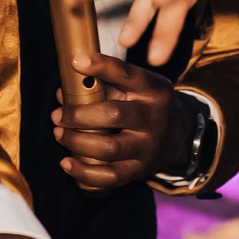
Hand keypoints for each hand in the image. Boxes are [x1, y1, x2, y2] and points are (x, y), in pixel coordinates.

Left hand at [52, 53, 191, 191]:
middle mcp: (153, 118)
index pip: (127, 74)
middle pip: (113, 115)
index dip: (102, 67)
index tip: (76, 61)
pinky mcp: (140, 171)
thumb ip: (104, 84)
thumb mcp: (137, 87)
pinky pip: (109, 177)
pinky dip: (84, 173)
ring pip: (108, 149)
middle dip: (79, 115)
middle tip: (58, 115)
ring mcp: (148, 147)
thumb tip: (63, 93)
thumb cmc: (146, 104)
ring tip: (60, 134)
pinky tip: (67, 163)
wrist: (180, 136)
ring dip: (76, 142)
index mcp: (152, 90)